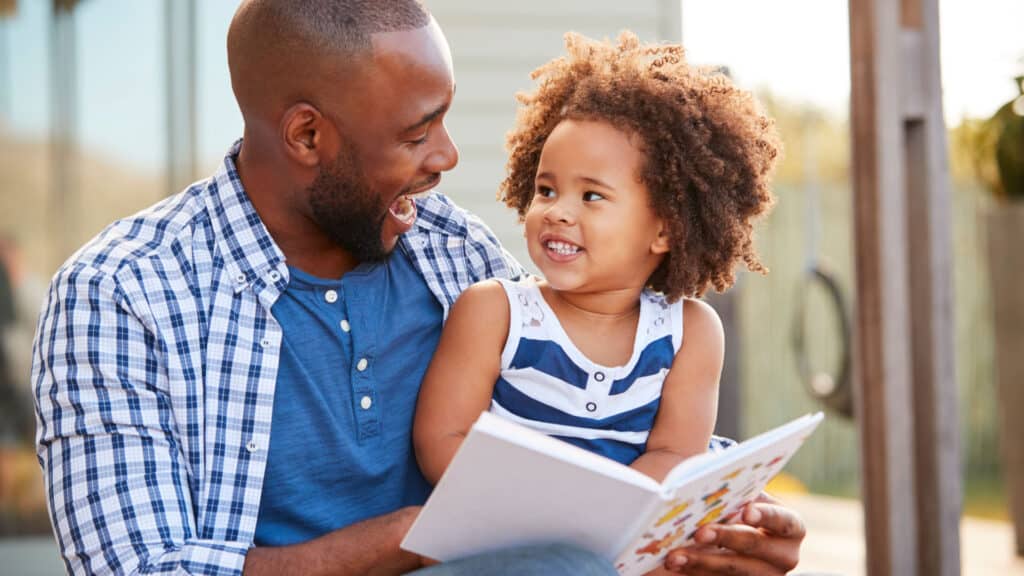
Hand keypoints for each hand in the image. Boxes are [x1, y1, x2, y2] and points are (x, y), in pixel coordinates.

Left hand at [662, 493, 803, 574]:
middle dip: (725, 537)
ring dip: (701, 562)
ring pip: (732, 570)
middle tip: (699, 533)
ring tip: (675, 555)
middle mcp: (784, 555)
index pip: (783, 520)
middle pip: (753, 546)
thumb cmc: (742, 506)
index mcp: (792, 527)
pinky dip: (694, 572)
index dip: (765, 515)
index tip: (746, 511)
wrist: (737, 536)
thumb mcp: (748, 497)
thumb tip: (714, 486)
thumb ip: (740, 493)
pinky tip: (675, 565)